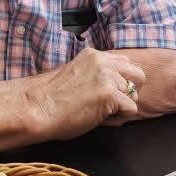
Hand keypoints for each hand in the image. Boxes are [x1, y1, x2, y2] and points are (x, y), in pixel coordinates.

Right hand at [22, 47, 141, 140]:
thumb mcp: (77, 75)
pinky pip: (131, 110)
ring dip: (121, 108)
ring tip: (100, 114)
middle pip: (138, 76)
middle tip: (112, 105)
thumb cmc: (51, 99)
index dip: (121, 82)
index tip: (107, 94)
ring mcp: (108, 77)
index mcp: (94, 55)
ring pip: (134, 96)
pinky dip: (119, 119)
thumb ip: (97, 75)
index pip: (125, 64)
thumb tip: (116, 88)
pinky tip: (101, 119)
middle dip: (130, 92)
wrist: (37, 108)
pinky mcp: (110, 94)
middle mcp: (104, 62)